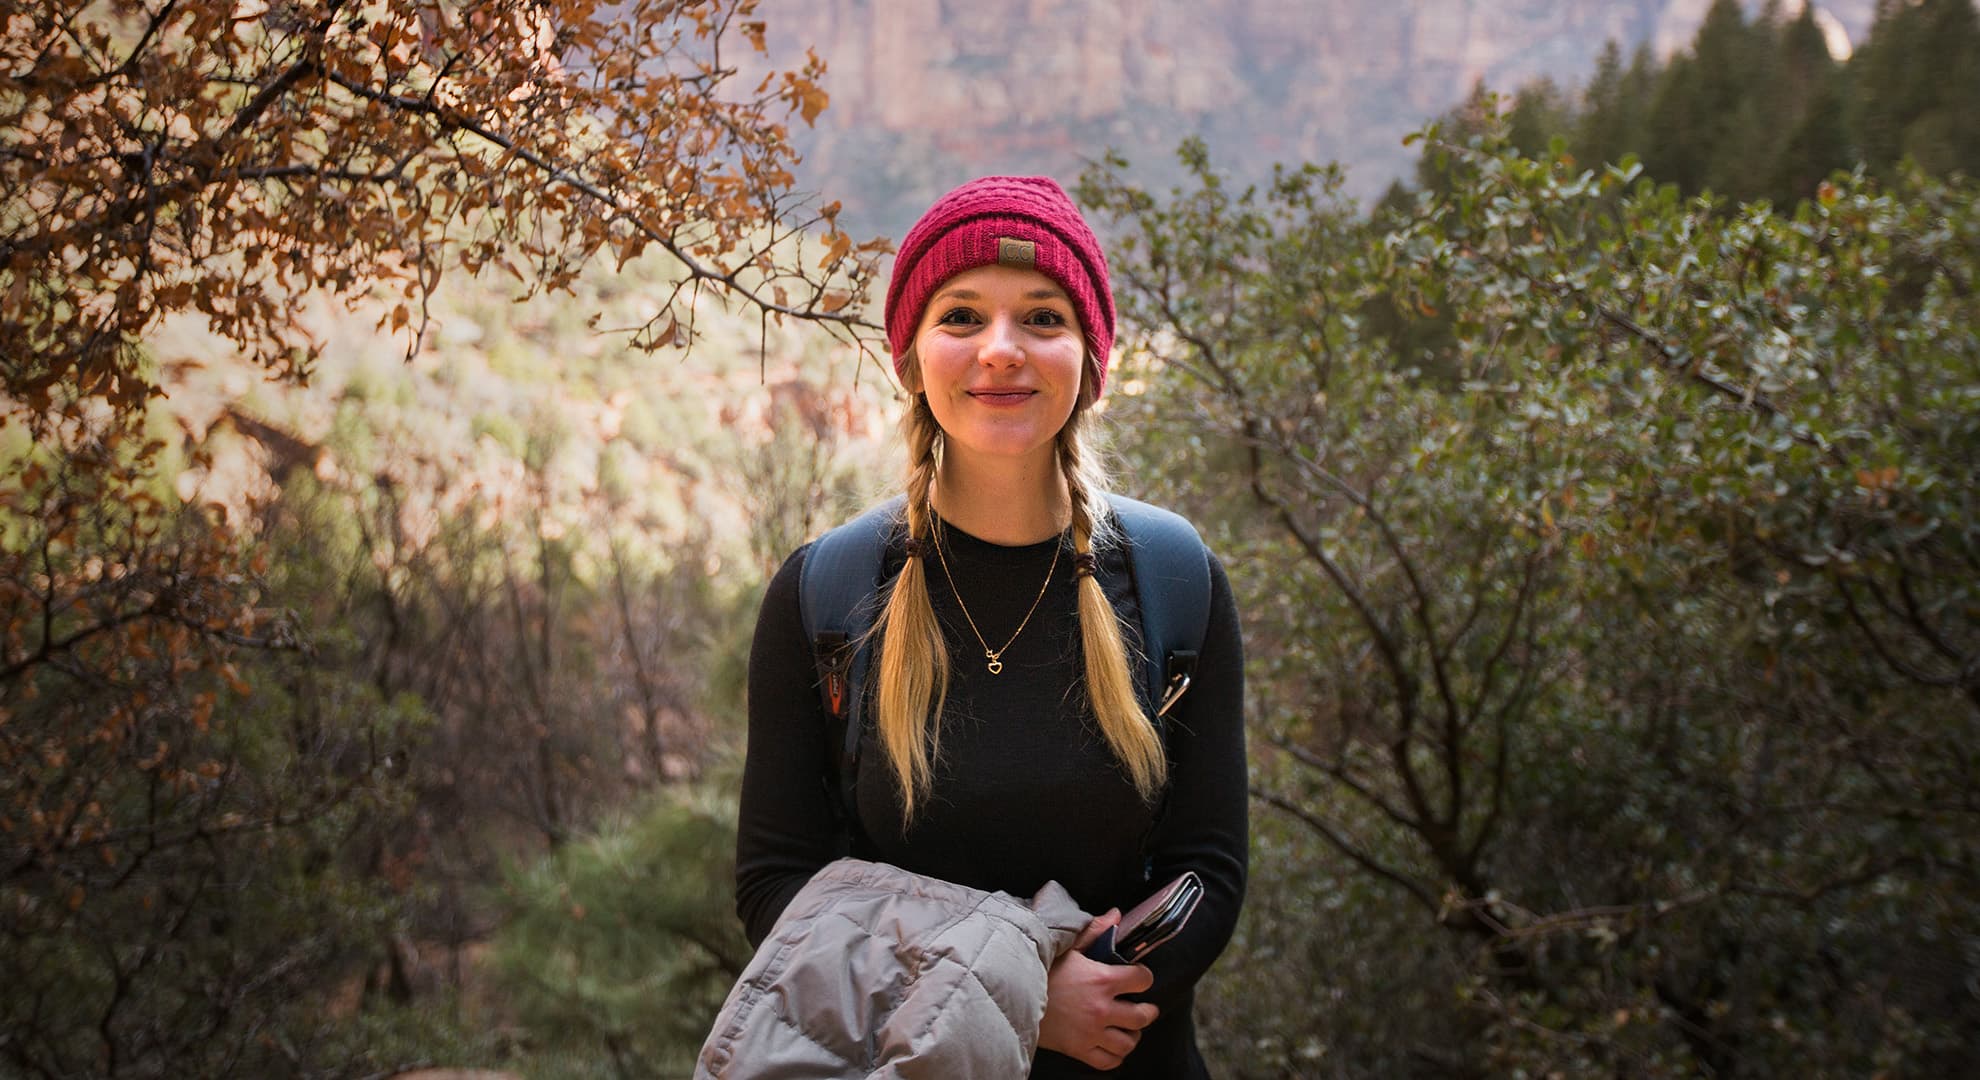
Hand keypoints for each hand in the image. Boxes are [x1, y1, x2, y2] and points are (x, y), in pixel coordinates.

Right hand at [1037, 909, 1159, 1070]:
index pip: (1142, 980)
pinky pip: (1108, 1061)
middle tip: (1145, 1008)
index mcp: (1101, 979)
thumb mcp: (1067, 945)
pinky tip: (1112, 1045)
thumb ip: (1095, 930)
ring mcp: (1091, 1032)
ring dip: (1132, 1035)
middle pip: (1142, 1016)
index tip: (1139, 978)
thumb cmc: (1039, 969)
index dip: (1144, 977)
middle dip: (1148, 1011)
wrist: (1012, 995)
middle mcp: (1100, 1008)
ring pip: (1128, 1042)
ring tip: (1128, 1028)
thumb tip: (1115, 915)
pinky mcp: (1078, 1049)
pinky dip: (1115, 1056)